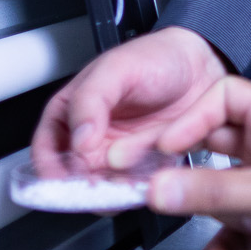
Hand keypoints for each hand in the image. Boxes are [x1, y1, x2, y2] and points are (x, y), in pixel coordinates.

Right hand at [31, 26, 228, 174]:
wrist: (203, 64)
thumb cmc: (157, 57)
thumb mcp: (116, 68)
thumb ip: (90, 100)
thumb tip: (78, 139)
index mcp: (72, 111)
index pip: (47, 147)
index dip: (50, 168)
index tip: (63, 181)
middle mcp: (91, 136)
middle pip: (73, 175)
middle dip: (82, 188)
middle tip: (96, 191)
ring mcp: (118, 152)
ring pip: (103, 185)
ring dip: (110, 192)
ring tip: (122, 187)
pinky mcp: (144, 164)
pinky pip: (133, 186)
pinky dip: (135, 190)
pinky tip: (142, 185)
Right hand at [146, 76, 250, 249]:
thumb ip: (212, 191)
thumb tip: (163, 187)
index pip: (220, 100)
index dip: (188, 119)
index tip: (163, 146)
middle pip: (212, 147)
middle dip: (184, 168)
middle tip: (155, 181)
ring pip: (221, 192)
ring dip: (205, 211)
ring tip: (187, 221)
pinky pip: (237, 229)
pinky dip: (225, 244)